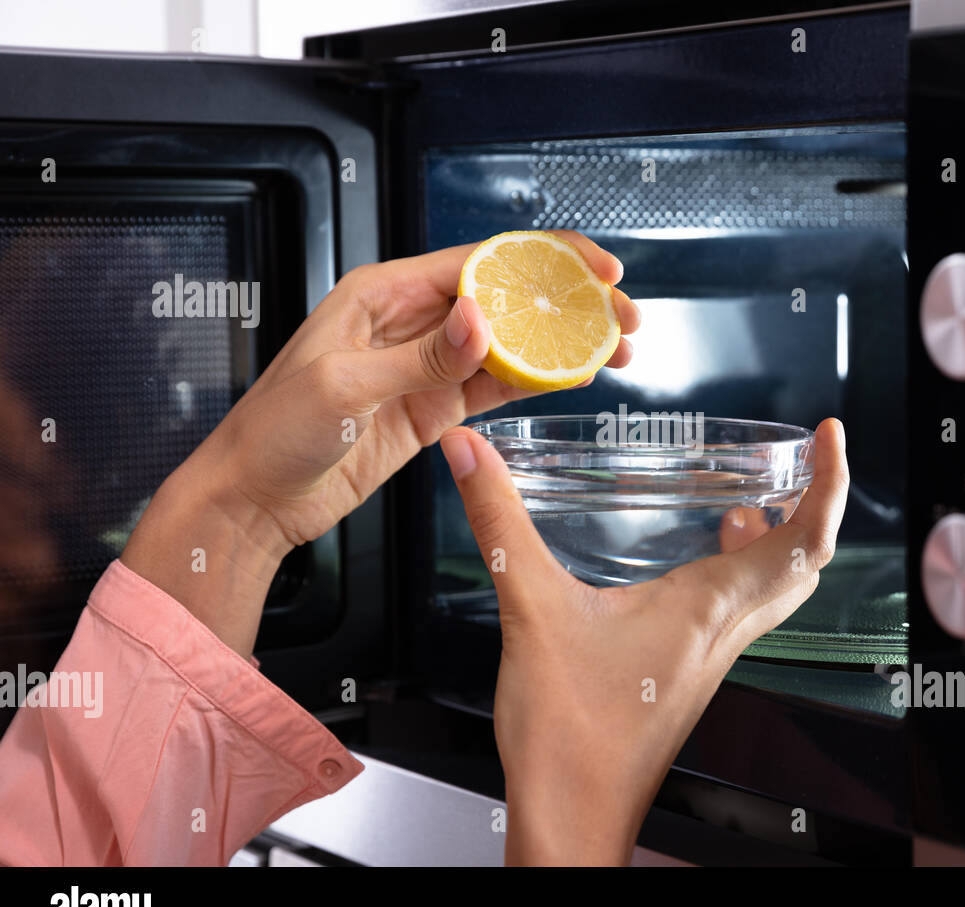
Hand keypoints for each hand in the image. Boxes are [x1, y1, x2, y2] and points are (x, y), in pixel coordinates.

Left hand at [121, 234, 638, 656]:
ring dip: (563, 344)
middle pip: (507, 298)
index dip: (544, 260)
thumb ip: (419, 357)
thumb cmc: (273, 433)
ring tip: (616, 348)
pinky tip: (574, 377)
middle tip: (622, 315)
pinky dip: (537, 381)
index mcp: (383, 294)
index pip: (480, 263)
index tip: (595, 267)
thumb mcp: (343, 387)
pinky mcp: (433, 409)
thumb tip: (482, 323)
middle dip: (569, 302)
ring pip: (510, 343)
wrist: (254, 500)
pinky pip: (495, 386)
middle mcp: (410, 322)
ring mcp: (425, 367)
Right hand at [440, 418, 848, 864]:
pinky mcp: (686, 673)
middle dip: (815, 506)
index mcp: (709, 609)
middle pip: (804, 565)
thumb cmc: (568, 737)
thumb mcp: (529, 609)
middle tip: (801, 463)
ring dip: (779, 542)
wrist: (571, 816)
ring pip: (774, 592)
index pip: (804, 541)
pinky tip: (696, 560)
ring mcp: (710, 657)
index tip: (830, 438)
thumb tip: (469, 455)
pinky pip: (738, 613)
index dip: (831, 483)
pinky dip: (740, 574)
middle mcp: (723, 633)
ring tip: (753, 501)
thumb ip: (499, 525)